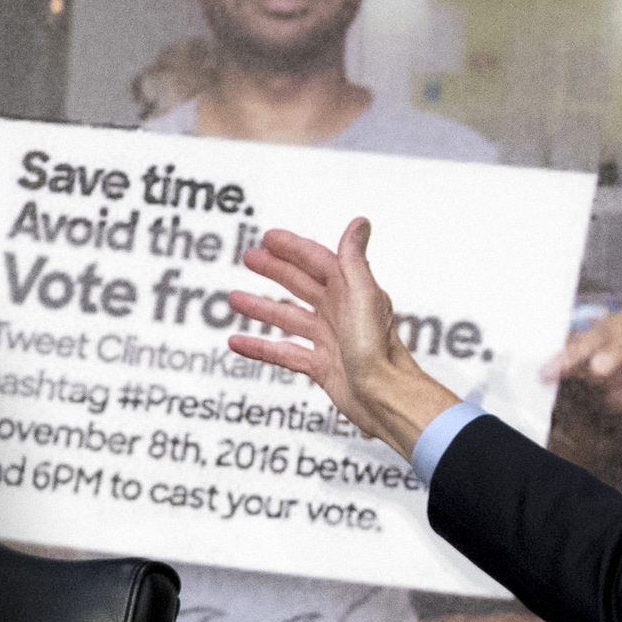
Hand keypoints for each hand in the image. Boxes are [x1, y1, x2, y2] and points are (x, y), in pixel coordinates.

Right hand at [228, 218, 458, 460]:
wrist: (385, 397)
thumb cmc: (379, 350)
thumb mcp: (364, 296)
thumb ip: (354, 260)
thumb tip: (359, 223)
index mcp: (351, 292)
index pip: (318, 261)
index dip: (293, 248)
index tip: (269, 238)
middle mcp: (340, 313)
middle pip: (301, 284)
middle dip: (274, 270)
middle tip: (249, 258)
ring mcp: (329, 340)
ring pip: (289, 318)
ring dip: (262, 307)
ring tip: (236, 298)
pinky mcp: (321, 366)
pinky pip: (284, 353)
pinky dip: (261, 347)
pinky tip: (240, 343)